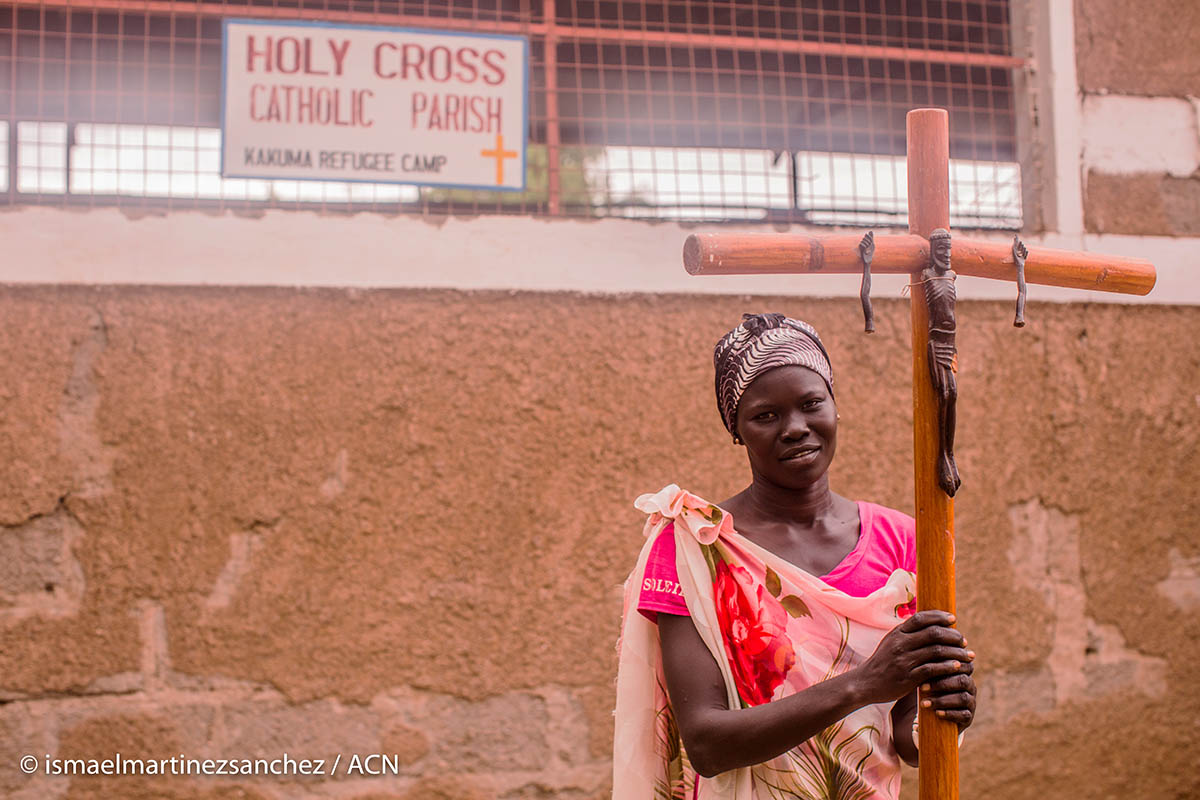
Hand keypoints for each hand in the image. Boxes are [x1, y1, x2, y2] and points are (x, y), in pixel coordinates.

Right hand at [857, 610, 972, 705]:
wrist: (865, 683)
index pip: (921, 618)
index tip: (953, 619)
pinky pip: (933, 669)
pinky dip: (948, 667)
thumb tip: (930, 623)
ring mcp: (904, 660)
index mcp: (897, 633)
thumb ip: (908, 633)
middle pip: (933, 633)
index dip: (939, 617)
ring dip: (956, 652)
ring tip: (967, 656)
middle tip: (964, 641)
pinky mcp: (908, 677)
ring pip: (936, 651)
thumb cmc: (883, 662)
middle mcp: (900, 644)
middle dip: (953, 636)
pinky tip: (958, 667)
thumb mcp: (891, 642)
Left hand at [921, 655, 976, 731]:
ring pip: (963, 698)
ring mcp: (971, 701)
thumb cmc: (928, 686)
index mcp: (962, 671)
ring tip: (924, 703)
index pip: (960, 665)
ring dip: (942, 700)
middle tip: (921, 688)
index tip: (923, 667)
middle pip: (962, 680)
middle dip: (941, 684)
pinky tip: (937, 713)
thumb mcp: (926, 673)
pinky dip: (950, 713)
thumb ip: (926, 659)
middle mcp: (969, 685)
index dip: (943, 666)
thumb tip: (914, 640)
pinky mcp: (969, 717)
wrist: (933, 712)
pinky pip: (964, 715)